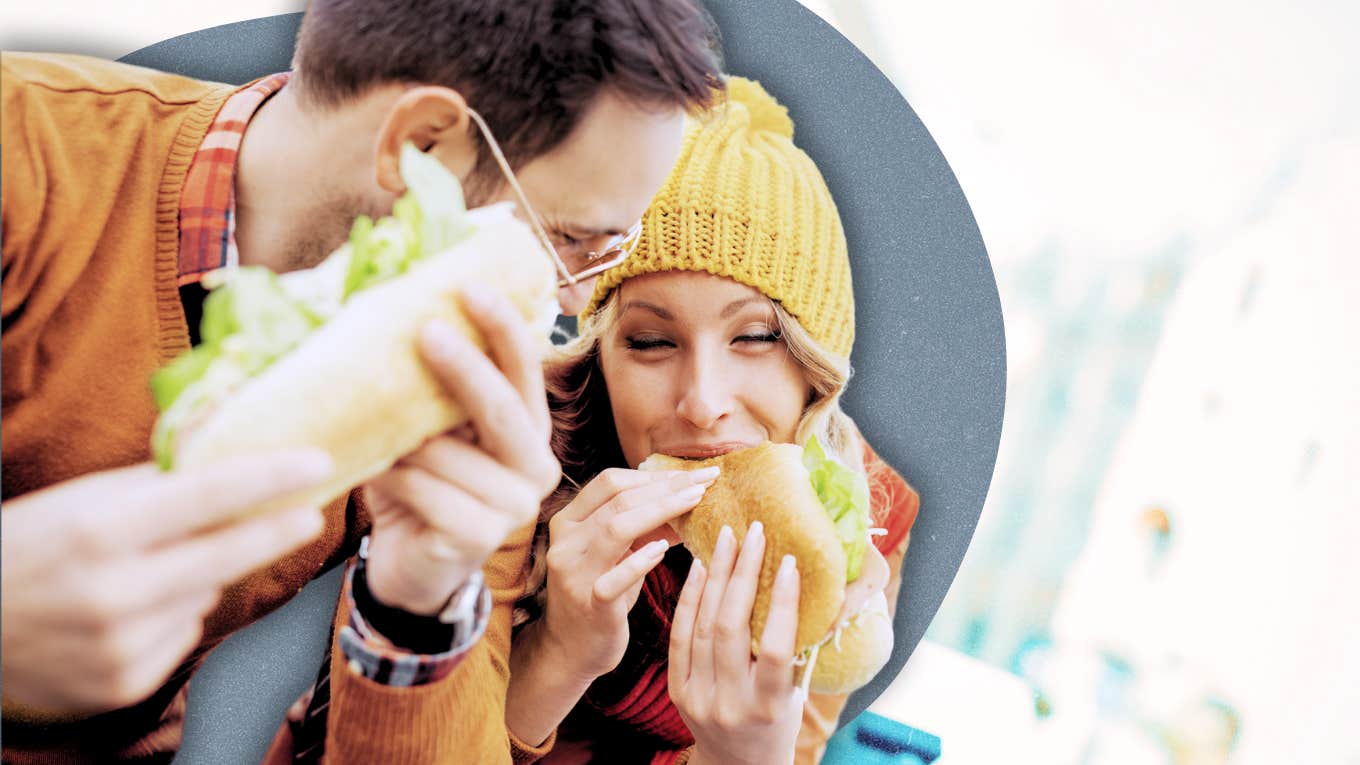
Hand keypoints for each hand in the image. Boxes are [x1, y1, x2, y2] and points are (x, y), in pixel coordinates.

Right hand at [0, 451, 330, 716]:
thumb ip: (155, 486)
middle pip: (227, 555)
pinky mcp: (122, 684)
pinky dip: (173, 615)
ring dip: (202, 575)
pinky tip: (131, 610)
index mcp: (99, 532)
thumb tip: (230, 457)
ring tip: (150, 568)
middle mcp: (112, 593)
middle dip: (277, 530)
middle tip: (310, 512)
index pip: (208, 497)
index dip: (270, 478)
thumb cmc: (25, 547)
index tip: (316, 463)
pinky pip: (182, 635)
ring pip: (205, 596)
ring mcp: (119, 645)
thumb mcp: (79, 502)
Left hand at [363, 284, 560, 614]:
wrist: (407, 568)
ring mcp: (514, 506)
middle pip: (502, 408)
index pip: (524, 370)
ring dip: (405, 442)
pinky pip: (429, 492)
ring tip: (374, 439)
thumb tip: (388, 316)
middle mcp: (535, 465)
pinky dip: (396, 479)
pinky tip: (377, 476)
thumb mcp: (424, 431)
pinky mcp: (482, 538)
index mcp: (527, 430)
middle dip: (464, 367)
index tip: (472, 287)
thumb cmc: (417, 487)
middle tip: (425, 332)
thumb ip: (426, 390)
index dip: (504, 328)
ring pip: (451, 453)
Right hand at [536, 466, 719, 680]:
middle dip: (667, 487)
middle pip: (618, 499)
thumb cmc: (602, 595)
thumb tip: (691, 494)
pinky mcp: (589, 603)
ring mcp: (574, 573)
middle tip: (705, 481)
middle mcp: (565, 542)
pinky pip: (615, 578)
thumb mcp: (619, 554)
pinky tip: (665, 549)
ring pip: (616, 528)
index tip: (693, 472)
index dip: (654, 474)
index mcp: (568, 522)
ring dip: (661, 510)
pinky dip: (642, 560)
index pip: (610, 482)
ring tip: (695, 502)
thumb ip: (646, 526)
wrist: (572, 650)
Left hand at [670, 523, 803, 764]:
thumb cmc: (778, 721)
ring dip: (716, 577)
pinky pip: (680, 637)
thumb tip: (818, 589)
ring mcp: (698, 698)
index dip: (783, 604)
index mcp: (769, 707)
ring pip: (703, 627)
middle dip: (743, 574)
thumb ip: (799, 650)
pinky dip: (690, 598)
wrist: (737, 764)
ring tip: (728, 540)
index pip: (776, 649)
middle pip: (731, 628)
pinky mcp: (677, 691)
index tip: (790, 563)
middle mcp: (731, 704)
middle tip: (754, 534)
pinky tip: (701, 567)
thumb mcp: (795, 694)